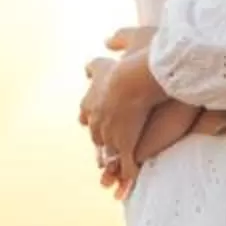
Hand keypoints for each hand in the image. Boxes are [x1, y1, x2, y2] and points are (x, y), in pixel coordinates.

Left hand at [80, 30, 166, 173]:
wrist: (138, 77)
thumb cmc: (137, 57)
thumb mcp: (128, 39)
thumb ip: (118, 38)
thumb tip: (107, 40)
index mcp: (94, 94)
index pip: (88, 112)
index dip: (93, 118)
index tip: (94, 123)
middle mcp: (97, 117)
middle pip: (95, 136)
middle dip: (101, 143)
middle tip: (103, 154)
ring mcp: (110, 133)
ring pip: (108, 154)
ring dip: (111, 165)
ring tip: (110, 180)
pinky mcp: (126, 145)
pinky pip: (126, 167)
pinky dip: (127, 178)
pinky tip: (128, 186)